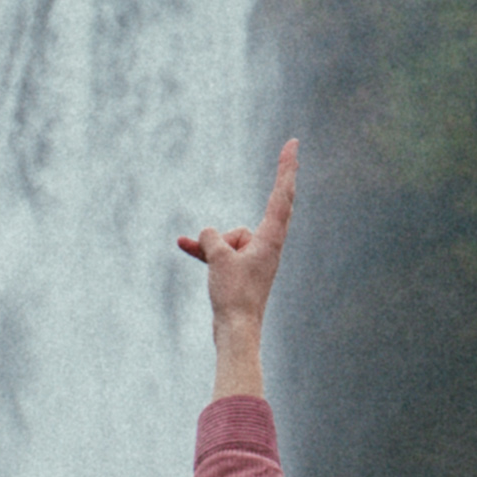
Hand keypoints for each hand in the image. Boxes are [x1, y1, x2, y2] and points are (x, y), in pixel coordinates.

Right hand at [178, 140, 294, 390]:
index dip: (286, 168)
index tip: (293, 144)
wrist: (235, 333)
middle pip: (254, 215)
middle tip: (289, 151)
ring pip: (229, 238)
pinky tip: (184, 246)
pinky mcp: (241, 272)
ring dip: (213, 249)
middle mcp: (267, 247)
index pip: (281, 196)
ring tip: (214, 272)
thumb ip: (211, 238)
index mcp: (270, 240)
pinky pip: (221, 253)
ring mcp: (254, 260)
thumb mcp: (217, 258)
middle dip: (249, 209)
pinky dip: (206, 252)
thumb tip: (206, 235)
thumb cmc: (233, 296)